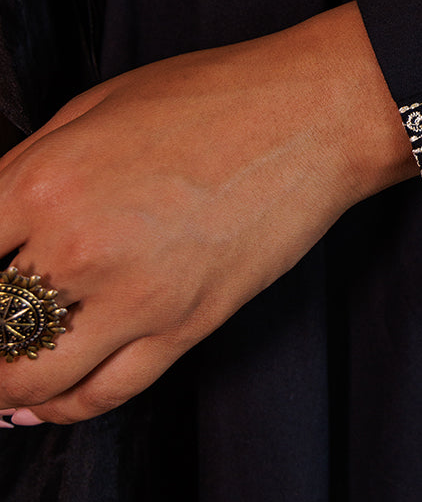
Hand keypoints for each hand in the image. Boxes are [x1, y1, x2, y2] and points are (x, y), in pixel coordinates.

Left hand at [0, 3, 416, 425]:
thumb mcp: (97, 106)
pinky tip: (47, 398)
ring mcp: (133, 295)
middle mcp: (77, 245)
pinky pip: (100, 394)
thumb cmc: (212, 95)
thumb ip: (30, 167)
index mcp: (46, 179)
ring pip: (31, 381)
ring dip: (6, 382)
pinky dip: (61, 406)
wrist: (311, 115)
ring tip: (6, 368)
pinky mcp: (183, 327)